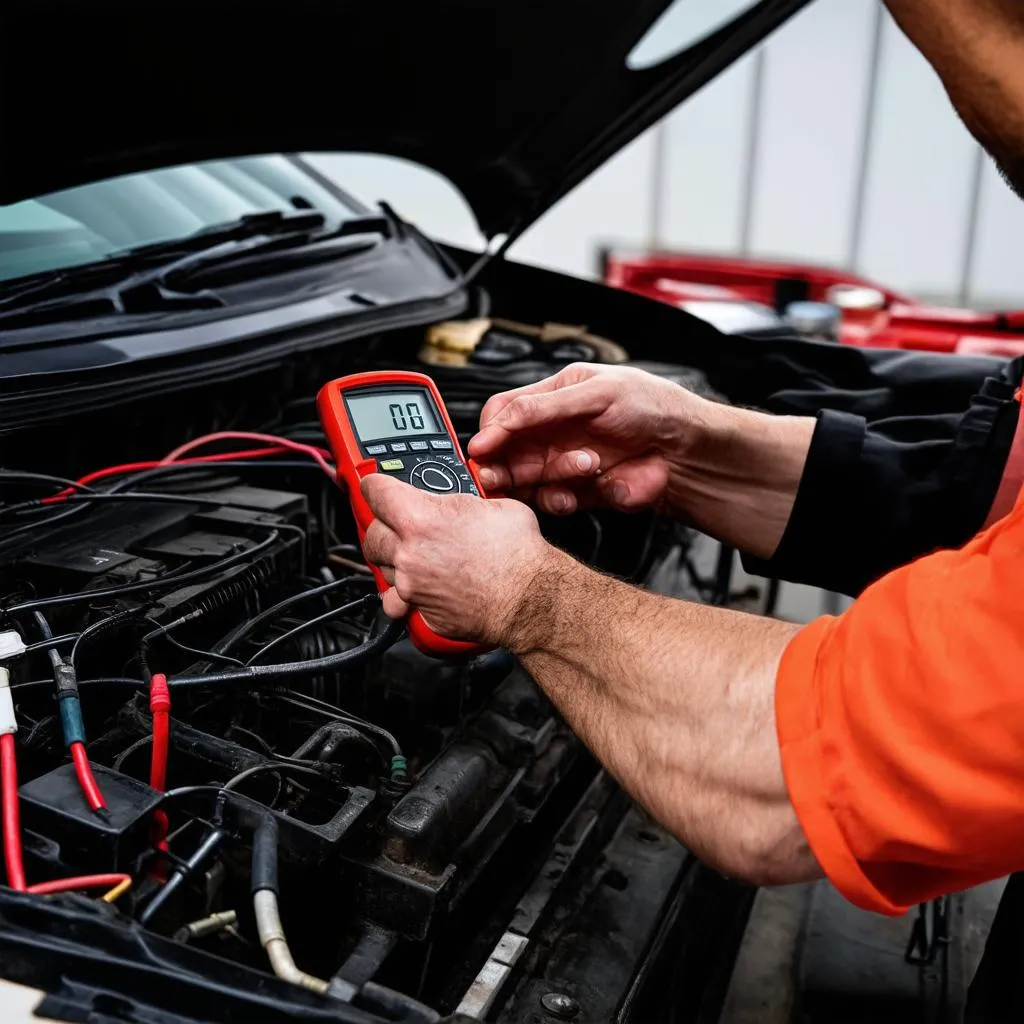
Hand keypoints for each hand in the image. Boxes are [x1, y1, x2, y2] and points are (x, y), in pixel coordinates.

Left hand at [360, 474, 553, 646]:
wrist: (531, 597)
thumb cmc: (518, 553)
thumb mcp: (491, 504)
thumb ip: (457, 501)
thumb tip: (453, 501)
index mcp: (420, 518)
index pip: (374, 490)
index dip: (375, 486)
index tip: (377, 487)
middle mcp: (408, 552)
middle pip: (372, 533)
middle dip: (384, 527)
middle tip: (401, 526)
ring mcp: (411, 585)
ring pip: (382, 567)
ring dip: (395, 561)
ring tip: (419, 557)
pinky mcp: (420, 611)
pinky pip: (396, 601)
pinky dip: (402, 595)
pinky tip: (416, 588)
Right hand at [468, 363, 718, 515]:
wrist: (688, 451)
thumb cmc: (653, 406)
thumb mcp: (594, 394)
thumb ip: (541, 409)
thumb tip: (496, 423)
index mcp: (552, 398)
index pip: (501, 414)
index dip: (489, 433)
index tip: (484, 450)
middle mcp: (552, 433)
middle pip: (504, 453)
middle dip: (500, 467)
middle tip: (500, 475)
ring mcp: (563, 465)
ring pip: (525, 482)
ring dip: (546, 479)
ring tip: (586, 464)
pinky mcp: (577, 494)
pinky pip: (550, 503)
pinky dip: (559, 500)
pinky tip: (581, 489)